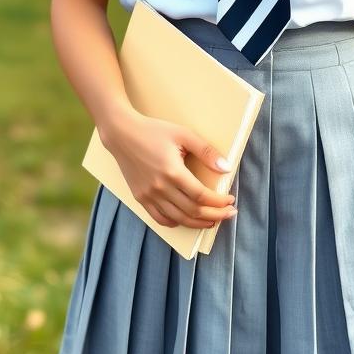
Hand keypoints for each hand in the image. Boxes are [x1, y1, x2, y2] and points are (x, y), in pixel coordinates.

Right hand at [105, 109, 238, 229]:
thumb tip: (226, 168)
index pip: (201, 195)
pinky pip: (159, 218)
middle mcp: (160, 188)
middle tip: (229, 214)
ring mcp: (148, 195)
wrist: (122, 133)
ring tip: (213, 220)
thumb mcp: (183, 134)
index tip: (231, 201)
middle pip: (192, 210)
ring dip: (198, 222)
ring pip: (178, 218)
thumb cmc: (154, 131)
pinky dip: (176, 222)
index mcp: (173, 172)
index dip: (219, 201)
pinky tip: (187, 219)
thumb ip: (206, 151)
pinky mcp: (140, 198)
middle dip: (215, 215)